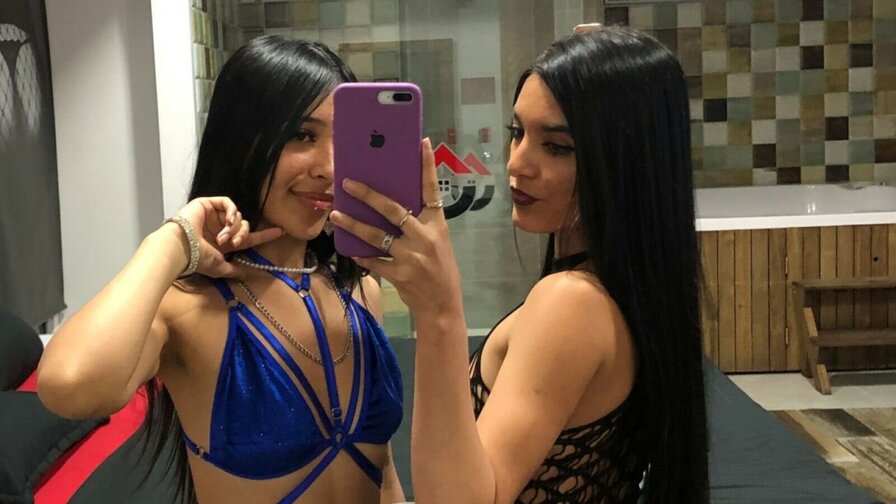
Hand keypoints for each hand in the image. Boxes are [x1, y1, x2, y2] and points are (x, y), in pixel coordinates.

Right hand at [167, 197, 282, 277]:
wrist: (181, 247)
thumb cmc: (198, 259)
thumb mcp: (220, 268)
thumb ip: (234, 270)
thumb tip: (248, 274)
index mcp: (224, 241)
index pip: (249, 237)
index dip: (265, 235)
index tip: (282, 231)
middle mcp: (220, 227)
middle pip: (245, 226)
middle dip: (242, 235)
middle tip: (233, 244)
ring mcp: (214, 215)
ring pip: (238, 216)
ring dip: (234, 228)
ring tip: (222, 238)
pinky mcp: (208, 204)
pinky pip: (228, 202)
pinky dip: (232, 212)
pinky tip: (227, 222)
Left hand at [330, 139, 462, 317]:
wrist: (442, 306)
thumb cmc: (440, 269)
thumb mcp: (438, 241)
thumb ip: (420, 224)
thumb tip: (392, 205)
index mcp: (437, 225)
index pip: (432, 190)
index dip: (427, 166)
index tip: (421, 143)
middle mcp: (424, 238)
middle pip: (393, 210)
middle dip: (368, 195)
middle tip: (348, 183)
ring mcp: (410, 257)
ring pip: (375, 235)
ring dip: (353, 224)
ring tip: (336, 214)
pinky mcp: (398, 275)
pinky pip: (373, 260)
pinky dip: (361, 254)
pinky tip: (349, 248)